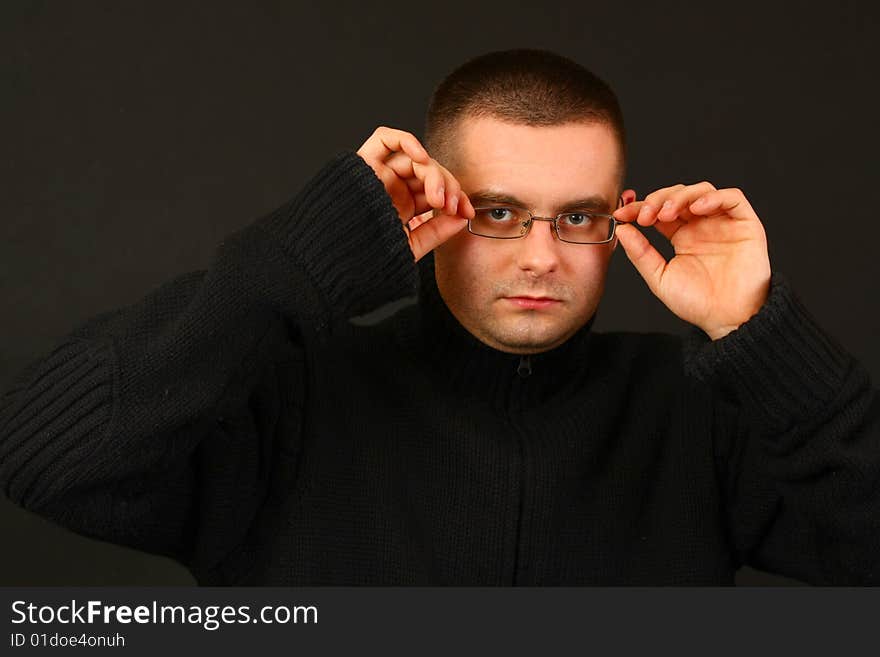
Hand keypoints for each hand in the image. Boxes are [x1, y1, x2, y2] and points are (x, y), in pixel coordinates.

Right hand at [356, 126, 473, 261]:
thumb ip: (435, 232)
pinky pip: (384, 139)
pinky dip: (405, 140)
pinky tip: (421, 156)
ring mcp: (378, 175)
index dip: (456, 198)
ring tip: (437, 197)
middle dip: (448, 186)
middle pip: (429, 173)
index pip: (437, 192)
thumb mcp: (409, 247)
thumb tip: (462, 218)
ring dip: (433, 173)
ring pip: (413, 159)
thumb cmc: (366, 260)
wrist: (335, 262)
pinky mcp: (362, 164)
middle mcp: (392, 189)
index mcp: (403, 208)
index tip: (467, 212)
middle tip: (453, 205)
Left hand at [613, 182, 770, 339]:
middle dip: (658, 199)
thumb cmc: (697, 303)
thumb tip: (622, 229)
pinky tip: (697, 209)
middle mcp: (702, 225)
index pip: (659, 211)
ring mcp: (723, 223)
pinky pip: (733, 198)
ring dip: (681, 196)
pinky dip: (713, 197)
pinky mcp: (745, 224)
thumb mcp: (660, 278)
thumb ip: (641, 254)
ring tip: (666, 213)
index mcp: (682, 236)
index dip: (640, 208)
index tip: (623, 215)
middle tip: (645, 216)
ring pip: (702, 190)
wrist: (728, 320)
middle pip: (678, 195)